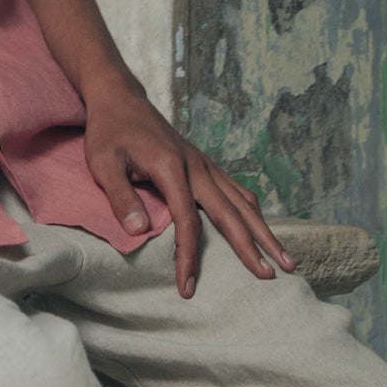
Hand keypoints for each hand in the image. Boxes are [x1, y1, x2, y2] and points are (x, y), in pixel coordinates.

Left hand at [81, 79, 294, 298]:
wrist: (121, 99)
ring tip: (284, 258)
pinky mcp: (205, 164)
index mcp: (172, 169)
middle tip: (269, 276)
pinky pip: (237, 190)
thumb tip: (139, 232)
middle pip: (231, 214)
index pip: (188, 223)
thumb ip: (122, 198)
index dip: (189, 257)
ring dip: (264, 231)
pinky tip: (260, 228)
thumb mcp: (103, 164)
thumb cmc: (109, 132)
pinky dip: (252, 212)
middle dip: (252, 247)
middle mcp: (197, 167)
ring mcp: (205, 165)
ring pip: (243, 202)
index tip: (187, 288)